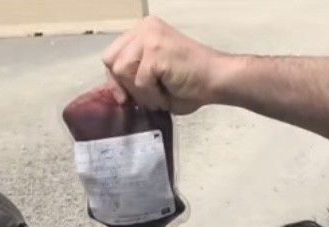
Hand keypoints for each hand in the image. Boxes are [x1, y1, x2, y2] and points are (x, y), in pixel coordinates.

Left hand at [101, 16, 229, 114]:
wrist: (217, 80)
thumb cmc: (191, 82)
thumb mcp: (153, 77)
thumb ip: (133, 78)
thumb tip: (116, 94)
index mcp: (144, 31)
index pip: (112, 55)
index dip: (115, 79)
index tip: (125, 97)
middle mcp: (145, 28)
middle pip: (111, 60)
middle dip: (122, 84)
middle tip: (142, 98)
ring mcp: (150, 37)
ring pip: (122, 71)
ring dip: (139, 92)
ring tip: (160, 96)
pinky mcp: (155, 51)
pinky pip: (139, 81)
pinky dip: (152, 95)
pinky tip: (167, 94)